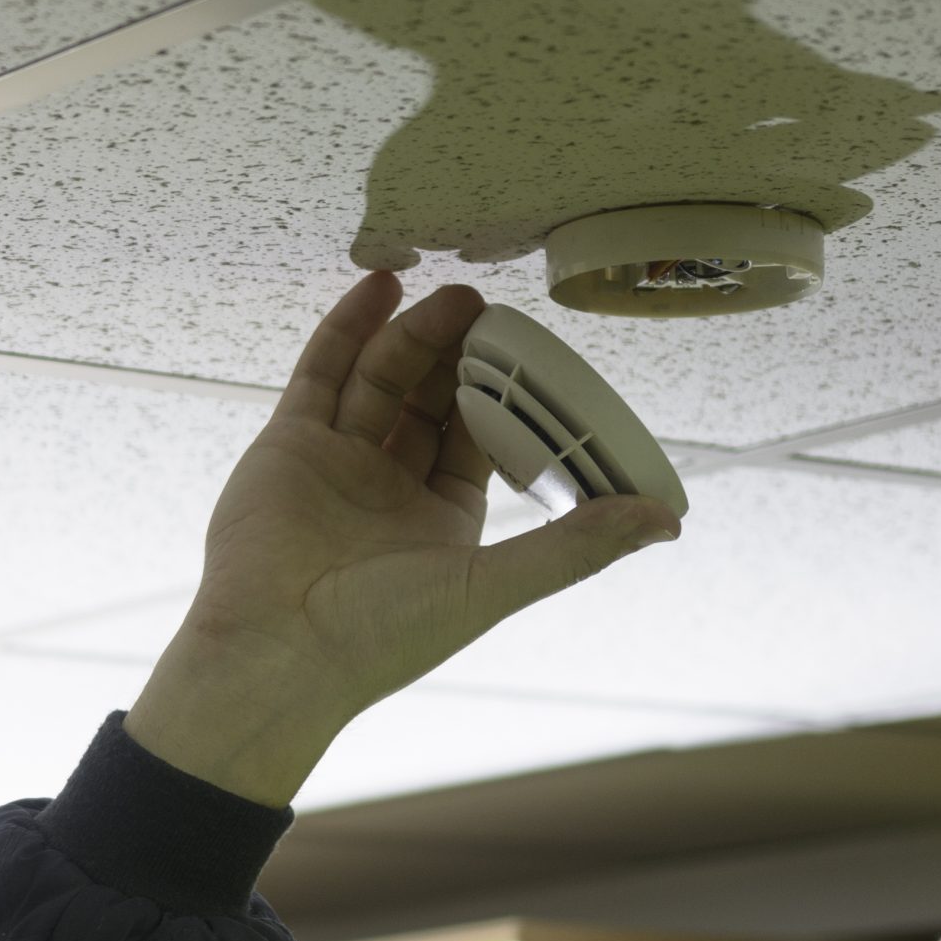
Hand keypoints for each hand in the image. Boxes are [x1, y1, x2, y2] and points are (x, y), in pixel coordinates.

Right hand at [126, 269, 680, 804]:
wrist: (274, 653)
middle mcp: (389, 487)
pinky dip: (349, 327)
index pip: (481, 439)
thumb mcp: (492, 586)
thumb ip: (575, 547)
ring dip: (415, 333)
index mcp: (441, 521)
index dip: (508, 395)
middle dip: (461, 354)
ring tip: (453, 295)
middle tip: (492, 310)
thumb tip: (666, 521)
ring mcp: (336, 461)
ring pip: (382, 379)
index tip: (533, 352)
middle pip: (432, 399)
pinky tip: (381, 288)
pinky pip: (322, 372)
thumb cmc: (379, 637)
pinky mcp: (288, 444)